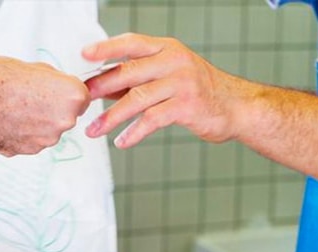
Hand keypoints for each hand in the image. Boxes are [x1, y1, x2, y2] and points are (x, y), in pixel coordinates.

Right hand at [0, 56, 88, 156]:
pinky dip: (23, 133)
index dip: (67, 92)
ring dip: (38, 122)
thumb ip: (52, 80)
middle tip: (30, 96)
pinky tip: (8, 120)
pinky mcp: (29, 151)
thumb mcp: (33, 66)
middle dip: (53, 108)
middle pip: (66, 115)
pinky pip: (32, 140)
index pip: (83, 96)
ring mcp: (46, 139)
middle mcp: (64, 121)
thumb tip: (56, 86)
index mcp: (71, 96)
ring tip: (15, 108)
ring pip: (48, 130)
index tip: (56, 89)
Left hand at [82, 33, 247, 147]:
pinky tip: (122, 142)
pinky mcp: (187, 106)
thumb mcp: (167, 76)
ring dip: (111, 117)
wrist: (236, 107)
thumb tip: (99, 86)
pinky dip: (134, 132)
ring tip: (93, 130)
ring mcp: (182, 83)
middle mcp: (174, 61)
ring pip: (137, 98)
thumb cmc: (197, 91)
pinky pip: (152, 119)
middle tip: (81, 100)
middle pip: (129, 72)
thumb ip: (136, 79)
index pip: (131, 43)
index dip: (107, 48)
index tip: (84, 54)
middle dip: (101, 87)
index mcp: (166, 49)